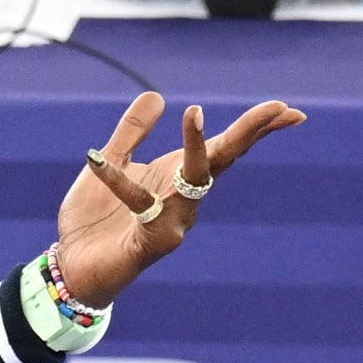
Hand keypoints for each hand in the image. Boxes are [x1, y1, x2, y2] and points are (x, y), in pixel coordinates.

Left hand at [51, 91, 310, 309]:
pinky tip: (97, 159)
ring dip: (196, 148)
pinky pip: (139, 205)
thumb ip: (133, 131)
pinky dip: (118, 181)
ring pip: (194, 181)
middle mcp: (185, 198)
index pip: (225, 147)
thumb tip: (157, 95)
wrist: (73, 267)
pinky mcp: (151, 243)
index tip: (290, 110)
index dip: (256, 128)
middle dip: (250, 132)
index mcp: (178, 175)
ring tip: (194, 112)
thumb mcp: (113, 163)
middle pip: (224, 159)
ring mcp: (174, 222)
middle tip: (279, 108)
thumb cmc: (95, 218)